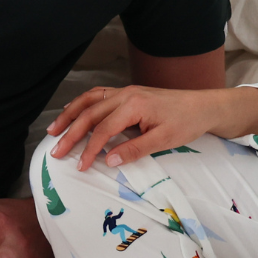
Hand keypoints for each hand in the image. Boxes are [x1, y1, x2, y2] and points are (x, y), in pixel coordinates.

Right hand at [47, 84, 257, 172]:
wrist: (204, 106)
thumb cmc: (187, 123)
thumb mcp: (163, 140)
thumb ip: (134, 149)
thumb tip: (108, 161)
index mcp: (134, 105)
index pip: (103, 129)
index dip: (89, 149)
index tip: (80, 166)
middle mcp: (125, 94)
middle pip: (90, 113)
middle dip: (70, 132)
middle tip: (56, 151)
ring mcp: (125, 91)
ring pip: (90, 100)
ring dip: (70, 114)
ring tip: (54, 130)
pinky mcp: (128, 93)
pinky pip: (98, 96)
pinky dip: (82, 105)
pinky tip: (74, 114)